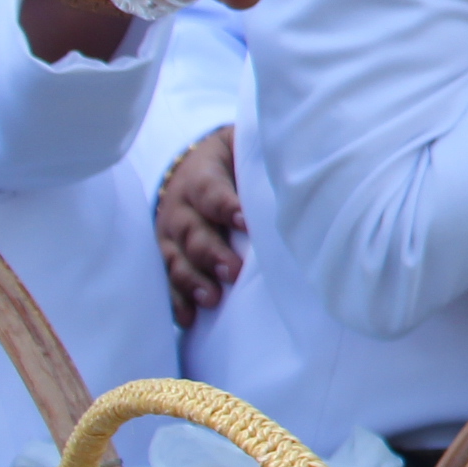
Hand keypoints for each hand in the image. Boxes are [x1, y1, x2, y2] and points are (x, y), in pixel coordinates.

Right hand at [154, 125, 242, 327]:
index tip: (245, 220)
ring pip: (176, 257)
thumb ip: (260, 158)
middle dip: (211, 252)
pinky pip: (166, 279)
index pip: (211, 191)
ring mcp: (169, 233)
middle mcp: (180, 206)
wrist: (191, 165)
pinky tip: (185, 318)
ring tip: (211, 299)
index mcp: (201, 176)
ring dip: (192, 280)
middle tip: (232, 272)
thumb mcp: (241, 148)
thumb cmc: (232, 160)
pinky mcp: (167, 254)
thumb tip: (301, 155)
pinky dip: (174, 299)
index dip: (226, 205)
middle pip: (192, 230)